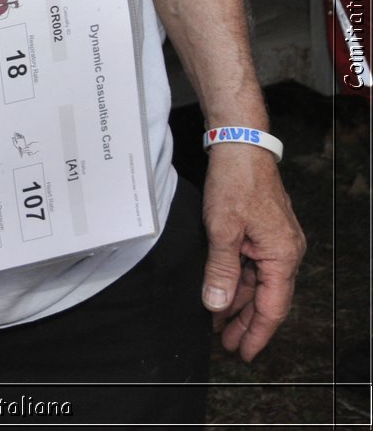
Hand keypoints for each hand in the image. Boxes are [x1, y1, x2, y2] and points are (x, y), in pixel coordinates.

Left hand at [201, 143, 306, 360]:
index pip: (272, 308)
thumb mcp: (222, 230)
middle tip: (226, 345)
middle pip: (264, 299)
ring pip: (256, 283)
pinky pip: (250, 266)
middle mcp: (285, 253)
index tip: (244, 353)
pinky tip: (219, 292)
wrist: (240, 148)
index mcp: (283, 256)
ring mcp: (274, 242)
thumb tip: (216, 304)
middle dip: (244, 323)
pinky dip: (235, 280)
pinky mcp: (261, 232)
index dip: (256, 333)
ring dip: (236, 303)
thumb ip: (220, 270)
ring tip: (217, 324)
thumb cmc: (236, 183)